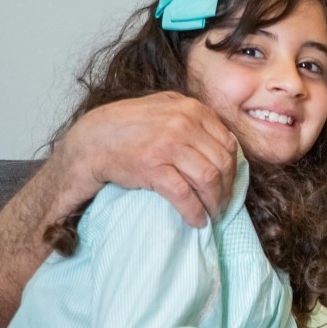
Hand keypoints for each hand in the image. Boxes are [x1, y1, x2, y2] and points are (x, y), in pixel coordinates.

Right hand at [50, 91, 237, 226]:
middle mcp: (184, 124)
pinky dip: (195, 211)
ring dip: (215, 202)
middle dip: (227, 188)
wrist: (92, 139)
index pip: (228, 143)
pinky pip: (184, 195)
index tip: (230, 183)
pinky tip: (197, 221)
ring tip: (213, 214)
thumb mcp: (166, 106)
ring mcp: (168, 145)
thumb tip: (223, 138)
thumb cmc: (130, 125)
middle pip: (222, 162)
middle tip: (224, 203)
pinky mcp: (153, 167)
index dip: (233, 168)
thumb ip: (193, 116)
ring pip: (208, 179)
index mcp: (193, 109)